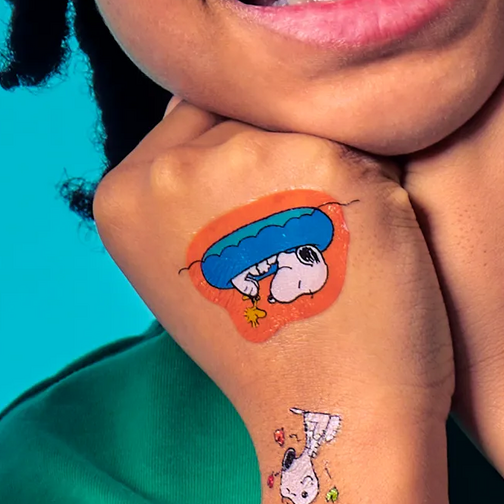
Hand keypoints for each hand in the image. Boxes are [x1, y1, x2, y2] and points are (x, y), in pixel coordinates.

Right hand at [94, 103, 448, 441]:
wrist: (334, 416)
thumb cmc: (278, 344)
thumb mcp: (195, 259)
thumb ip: (195, 178)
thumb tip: (235, 88)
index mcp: (122, 192)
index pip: (198, 117)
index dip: (248, 164)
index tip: (263, 234)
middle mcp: (165, 168)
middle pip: (249, 108)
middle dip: (287, 157)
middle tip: (300, 248)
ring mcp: (239, 158)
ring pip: (306, 116)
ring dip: (336, 164)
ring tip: (334, 250)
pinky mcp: (317, 161)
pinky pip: (365, 135)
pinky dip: (381, 184)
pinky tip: (371, 244)